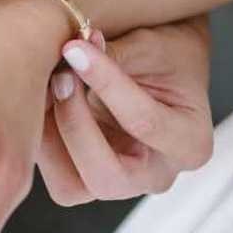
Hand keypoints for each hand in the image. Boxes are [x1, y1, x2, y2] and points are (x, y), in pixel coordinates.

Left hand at [39, 18, 212, 204]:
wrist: (164, 65)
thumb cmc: (168, 54)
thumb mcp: (153, 46)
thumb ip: (117, 54)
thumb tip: (71, 54)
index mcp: (191, 143)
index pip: (145, 122)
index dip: (106, 83)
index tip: (75, 48)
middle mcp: (157, 175)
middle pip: (107, 177)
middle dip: (75, 126)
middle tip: (60, 76)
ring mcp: (121, 182)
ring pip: (71, 187)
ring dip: (50, 137)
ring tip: (46, 84)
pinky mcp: (88, 177)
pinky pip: (55, 174)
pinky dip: (41, 138)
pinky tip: (41, 99)